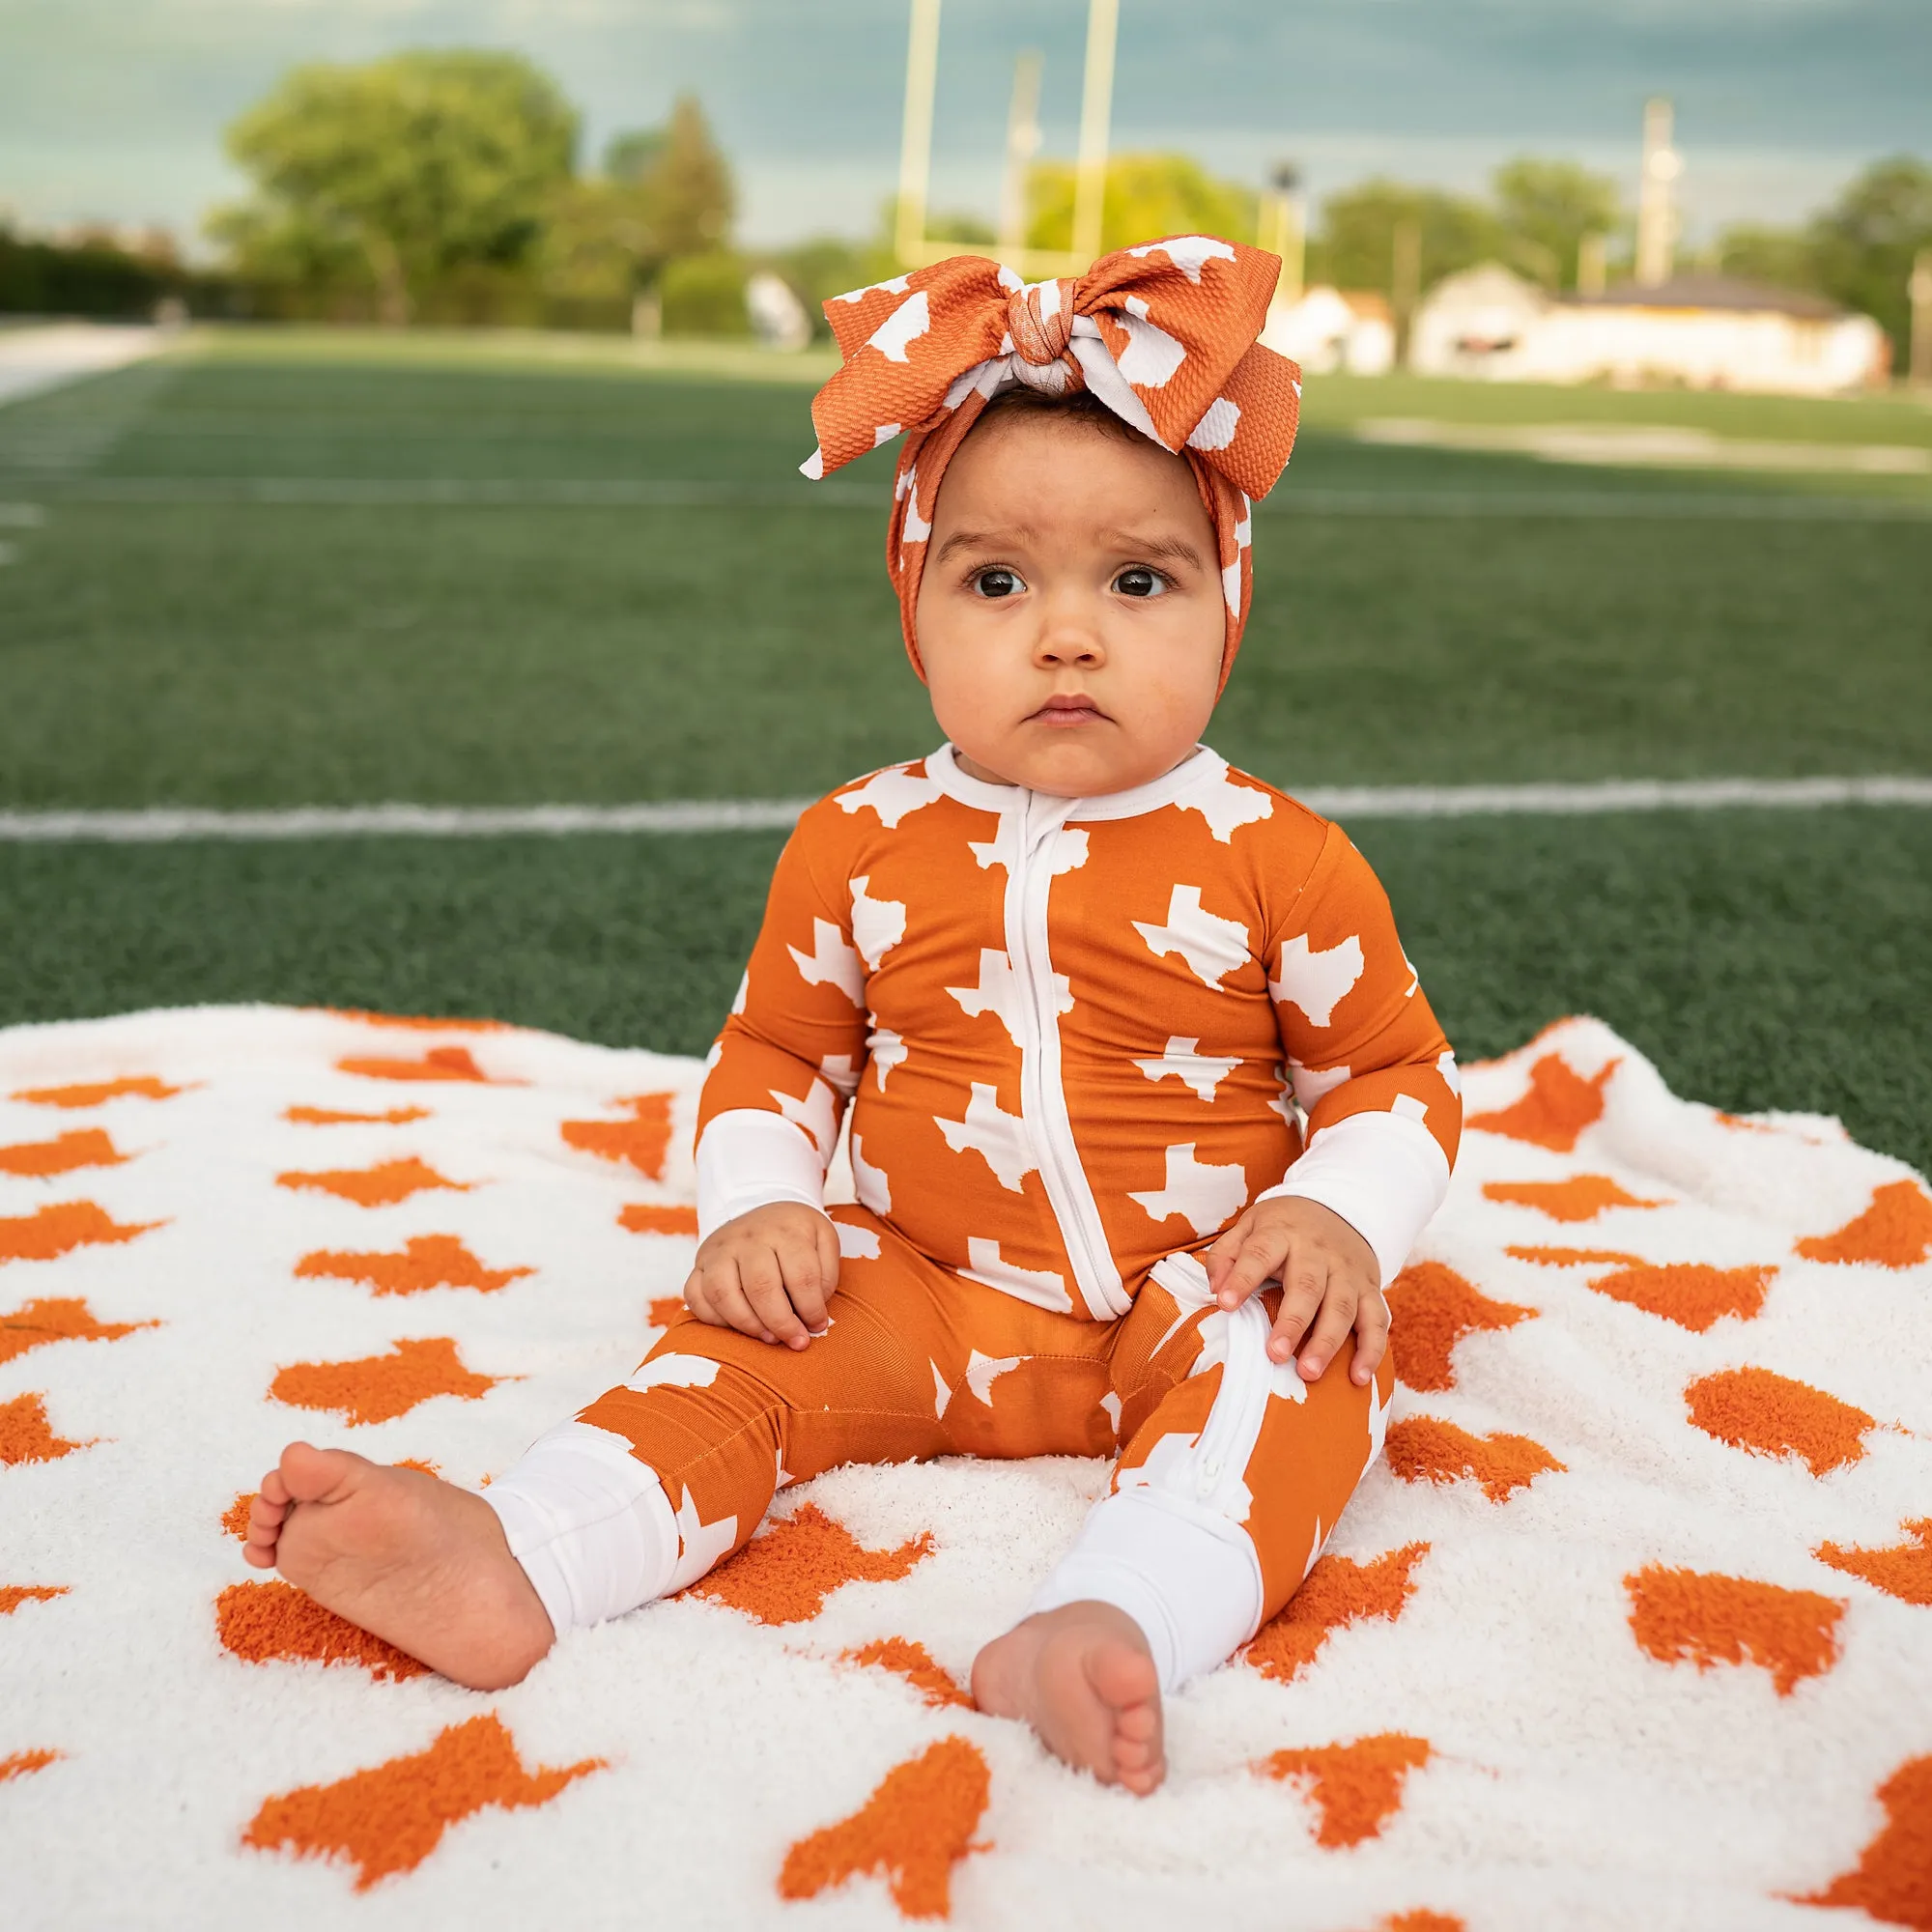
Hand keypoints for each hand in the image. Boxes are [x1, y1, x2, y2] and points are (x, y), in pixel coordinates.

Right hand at [684, 1202, 839, 1349]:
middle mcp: (748, 1239)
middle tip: (796, 1341)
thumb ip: (825, 1274)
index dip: (812, 1308)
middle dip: (781, 1323)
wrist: (759, 1206)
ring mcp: (718, 1251)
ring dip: (748, 1324)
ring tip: (769, 1337)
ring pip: (722, 1293)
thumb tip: (812, 1314)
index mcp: (785, 1231)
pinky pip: (695, 1297)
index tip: (817, 1325)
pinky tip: (738, 1327)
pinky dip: (714, 1320)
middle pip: (760, 1287)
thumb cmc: (795, 1234)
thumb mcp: (823, 1239)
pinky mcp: (699, 1265)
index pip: (801, 1275)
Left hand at [1203, 1197, 1385, 1385]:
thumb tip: (1215, 1290)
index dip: (1242, 1279)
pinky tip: (1358, 1377)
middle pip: (1308, 1287)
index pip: (1259, 1254)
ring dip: (1327, 1342)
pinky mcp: (1370, 1289)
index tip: (1225, 1304)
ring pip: (1343, 1307)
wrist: (1339, 1206)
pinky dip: (1371, 1350)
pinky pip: (1377, 1321)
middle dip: (1293, 1322)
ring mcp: (1348, 1272)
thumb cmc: (1284, 1227)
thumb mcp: (1250, 1225)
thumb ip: (1227, 1255)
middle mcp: (1319, 1252)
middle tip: (1275, 1355)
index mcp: (1282, 1233)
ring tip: (1309, 1372)